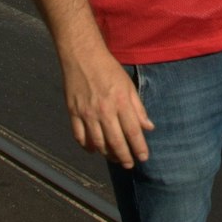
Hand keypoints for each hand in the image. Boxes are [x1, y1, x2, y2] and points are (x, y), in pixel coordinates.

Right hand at [60, 48, 153, 167]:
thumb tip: (149, 127)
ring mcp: (87, 113)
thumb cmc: (109, 69)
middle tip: (129, 165)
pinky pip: (79, 136)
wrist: (82, 56)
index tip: (143, 158)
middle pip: (116, 142)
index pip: (133, 132)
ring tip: (114, 158)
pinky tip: (94, 149)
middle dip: (124, 157)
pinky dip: (87, 146)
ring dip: (107, 154)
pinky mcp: (73, 113)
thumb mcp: (128, 85)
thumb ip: (138, 108)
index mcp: (120, 102)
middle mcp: (104, 111)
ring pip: (98, 143)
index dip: (139, 148)